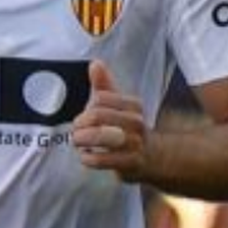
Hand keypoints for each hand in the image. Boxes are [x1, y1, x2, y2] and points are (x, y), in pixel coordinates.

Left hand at [74, 59, 149, 181]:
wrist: (151, 158)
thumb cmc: (126, 126)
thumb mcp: (117, 104)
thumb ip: (104, 84)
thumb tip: (95, 63)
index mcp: (133, 105)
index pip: (101, 98)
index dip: (88, 107)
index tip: (85, 114)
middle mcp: (137, 123)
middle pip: (98, 116)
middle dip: (80, 123)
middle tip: (76, 130)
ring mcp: (135, 144)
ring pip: (101, 137)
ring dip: (83, 139)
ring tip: (78, 141)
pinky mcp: (131, 164)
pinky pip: (103, 160)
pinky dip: (89, 158)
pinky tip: (86, 156)